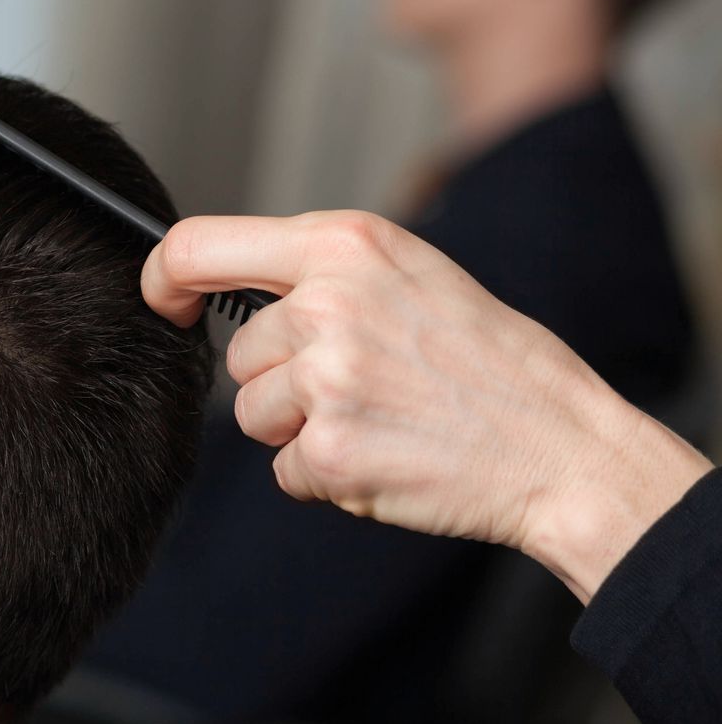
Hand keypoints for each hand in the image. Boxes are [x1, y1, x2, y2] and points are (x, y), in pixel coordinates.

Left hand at [143, 211, 713, 600]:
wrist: (561, 443)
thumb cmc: (488, 360)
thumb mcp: (409, 273)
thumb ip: (321, 270)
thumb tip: (221, 279)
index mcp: (344, 245)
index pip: (197, 248)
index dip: (163, 281)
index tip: (167, 305)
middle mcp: (326, 304)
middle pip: (238, 357)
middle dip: (284, 381)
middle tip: (370, 384)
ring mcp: (327, 379)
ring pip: (255, 417)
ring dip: (303, 432)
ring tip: (383, 417)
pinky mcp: (329, 451)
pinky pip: (286, 472)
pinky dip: (327, 478)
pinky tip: (389, 455)